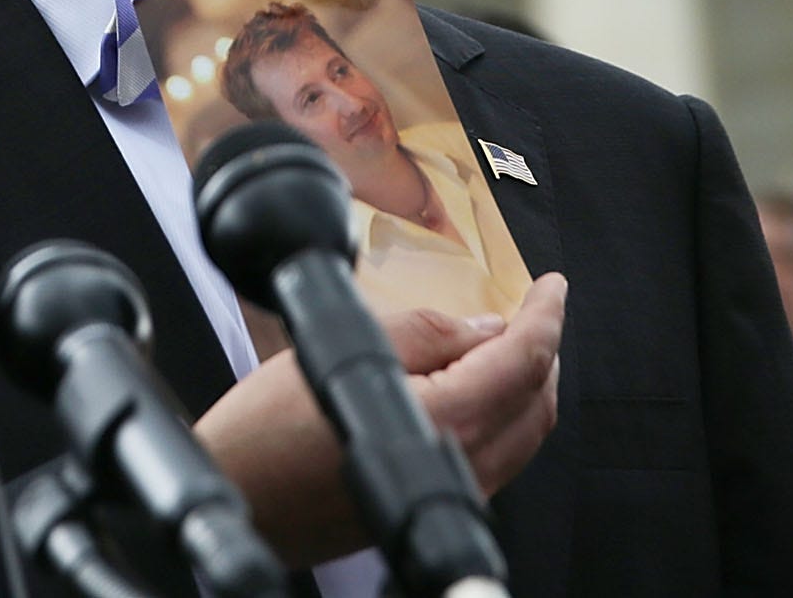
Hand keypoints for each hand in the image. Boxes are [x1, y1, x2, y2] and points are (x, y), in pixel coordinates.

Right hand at [195, 275, 567, 564]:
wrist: (239, 498)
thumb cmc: (272, 427)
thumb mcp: (348, 345)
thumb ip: (427, 333)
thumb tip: (485, 328)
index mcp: (448, 419)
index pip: (525, 360)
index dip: (546, 315)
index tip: (552, 285)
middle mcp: (463, 467)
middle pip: (537, 403)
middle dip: (544, 348)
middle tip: (533, 306)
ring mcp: (451, 495)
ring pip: (523, 435)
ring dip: (528, 383)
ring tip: (510, 339)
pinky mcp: (430, 506)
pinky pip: (499, 460)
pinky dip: (505, 414)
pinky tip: (479, 387)